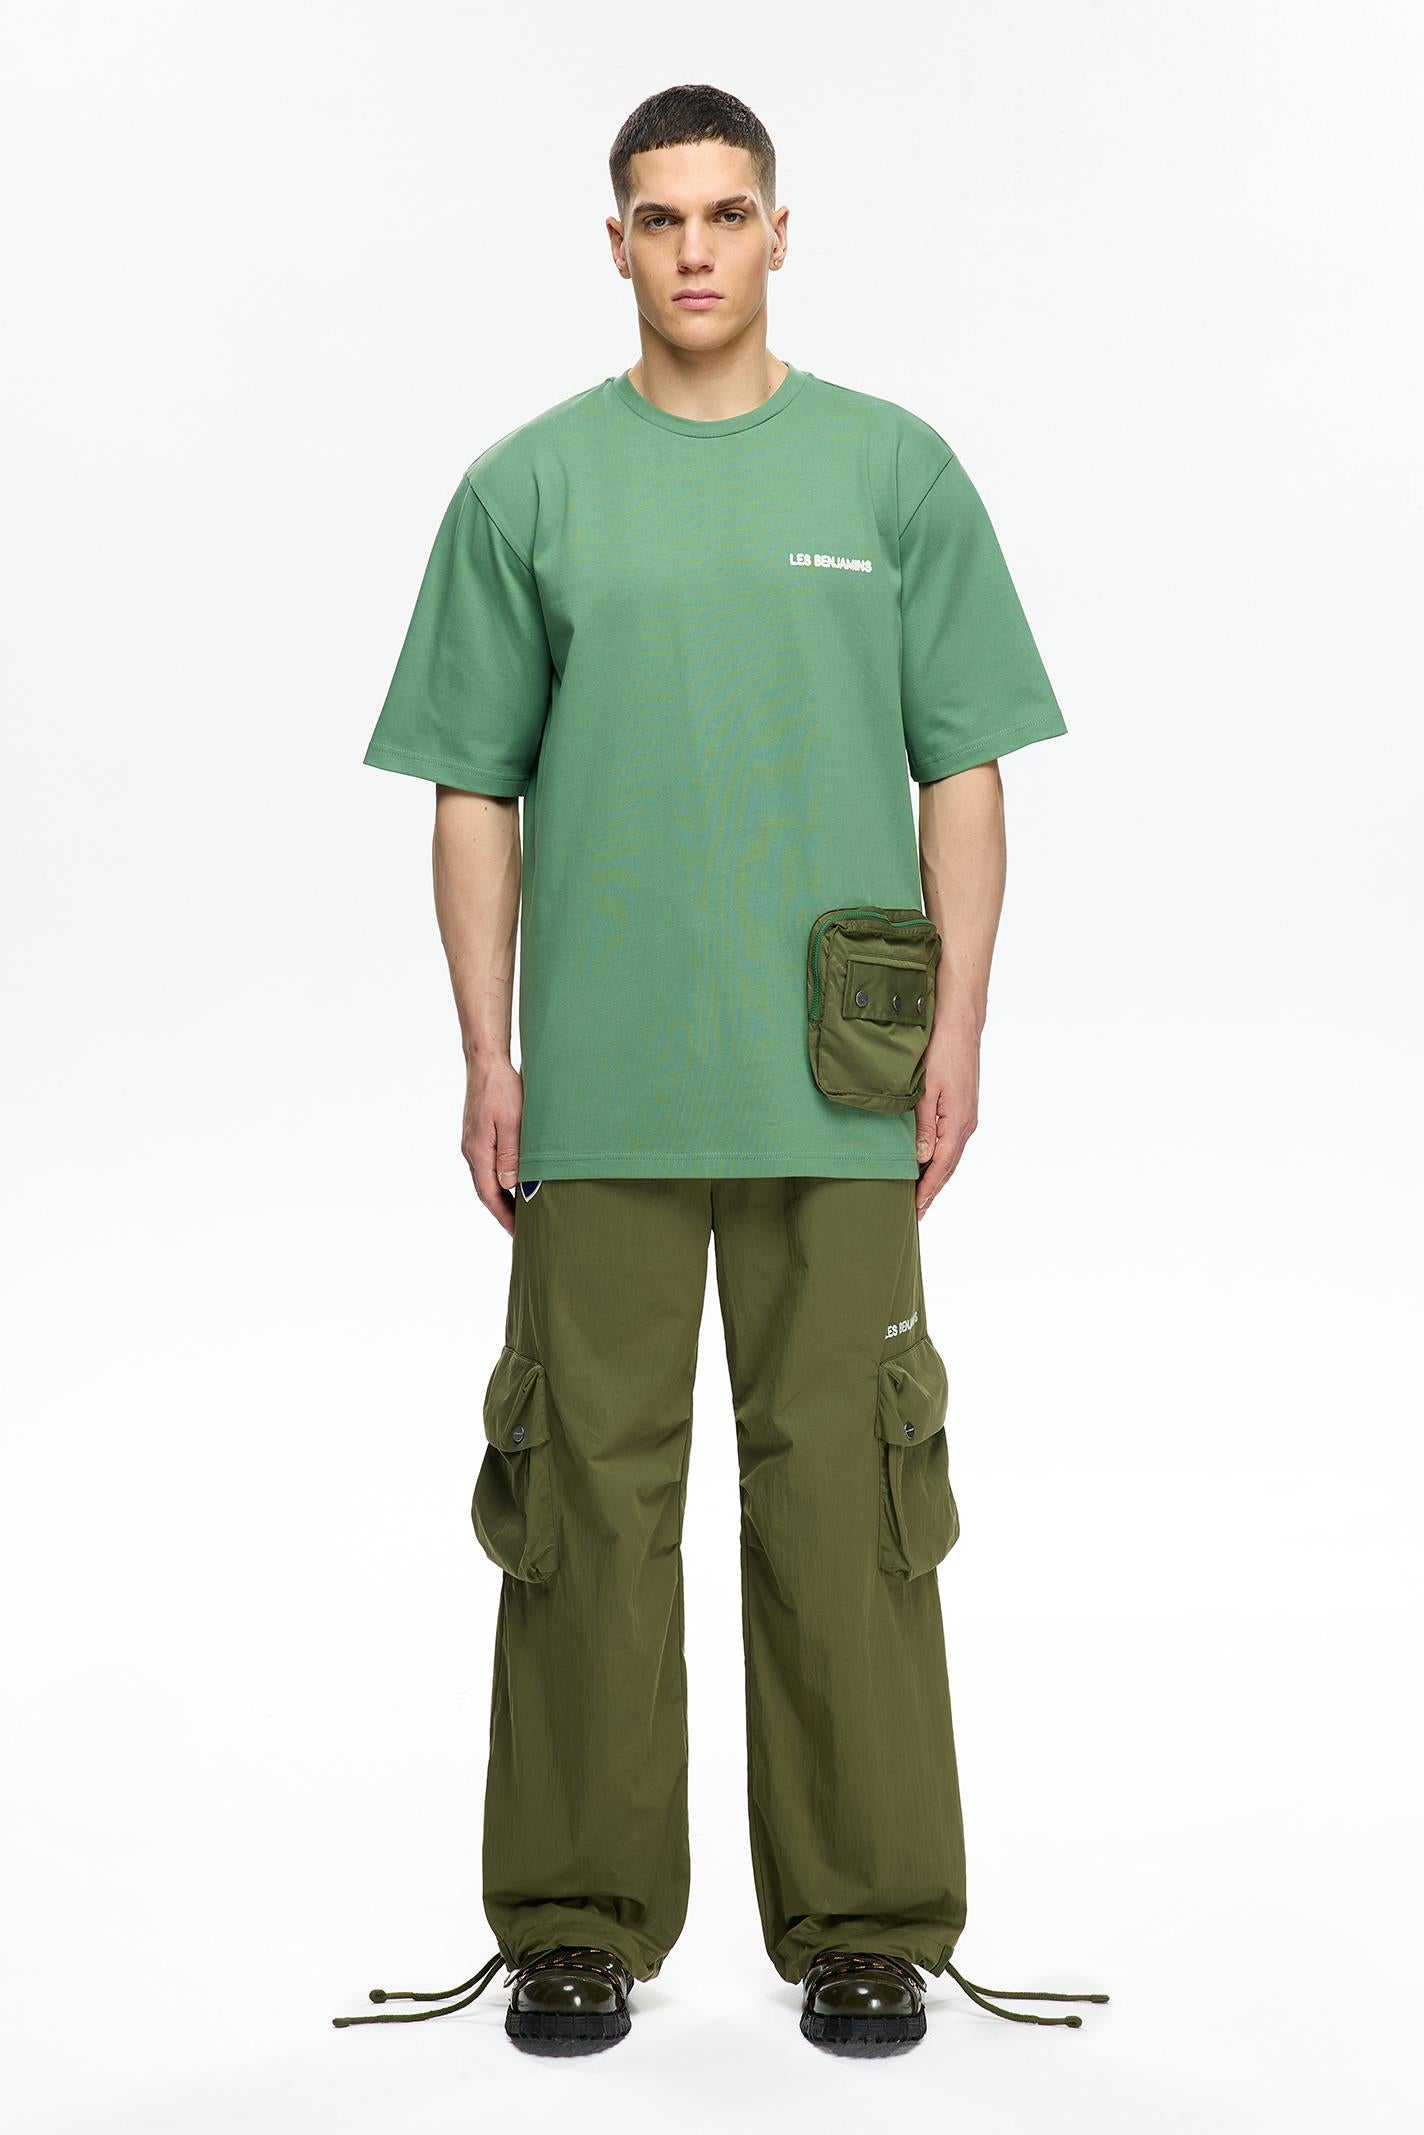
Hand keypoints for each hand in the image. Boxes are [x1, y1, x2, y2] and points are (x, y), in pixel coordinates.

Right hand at [461, 1054, 524, 1235]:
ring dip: (500, 1197)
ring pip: (486, 1179)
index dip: (504, 1216)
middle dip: (502, 1212)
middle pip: (486, 1191)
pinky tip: (511, 1182)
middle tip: (520, 1230)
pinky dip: (498, 1180)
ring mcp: (472, 1143)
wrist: (486, 1063)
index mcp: (479, 1151)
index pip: (491, 1195)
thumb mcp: (512, 1122)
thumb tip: (508, 1185)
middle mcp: (471, 1151)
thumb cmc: (502, 1089)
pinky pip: (487, 1166)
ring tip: (519, 1212)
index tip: (517, 1234)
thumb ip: (511, 1154)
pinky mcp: (477, 1135)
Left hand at [913, 1028, 979, 1219]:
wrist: (960, 1025)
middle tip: (916, 1211)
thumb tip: (922, 1159)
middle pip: (948, 1166)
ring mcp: (967, 1116)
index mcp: (958, 1123)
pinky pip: (952, 1142)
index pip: (941, 1167)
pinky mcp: (963, 1108)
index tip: (915, 1210)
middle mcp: (966, 1124)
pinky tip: (930, 1162)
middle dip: (932, 1190)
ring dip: (936, 1176)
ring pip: (950, 1155)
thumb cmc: (941, 1052)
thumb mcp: (927, 1090)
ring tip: (921, 1194)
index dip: (927, 1190)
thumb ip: (924, 1126)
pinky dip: (941, 1158)